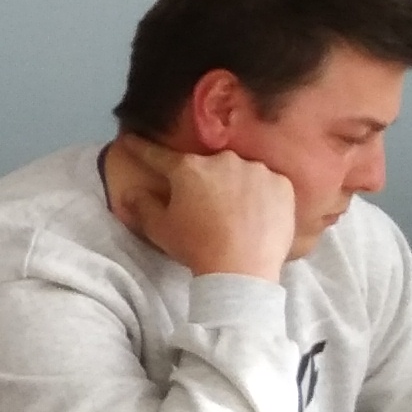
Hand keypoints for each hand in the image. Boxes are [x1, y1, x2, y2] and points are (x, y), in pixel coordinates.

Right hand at [104, 137, 296, 282]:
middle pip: (206, 166)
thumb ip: (142, 206)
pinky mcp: (282, 184)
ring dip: (234, 187)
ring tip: (236, 215)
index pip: (159, 155)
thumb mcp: (160, 230)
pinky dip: (260, 195)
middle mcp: (224, 160)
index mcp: (189, 169)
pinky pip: (266, 184)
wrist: (243, 270)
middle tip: (203, 207)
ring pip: (239, 173)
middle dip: (202, 180)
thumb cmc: (196, 248)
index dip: (141, 149)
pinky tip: (257, 216)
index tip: (129, 140)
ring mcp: (257, 170)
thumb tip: (129, 192)